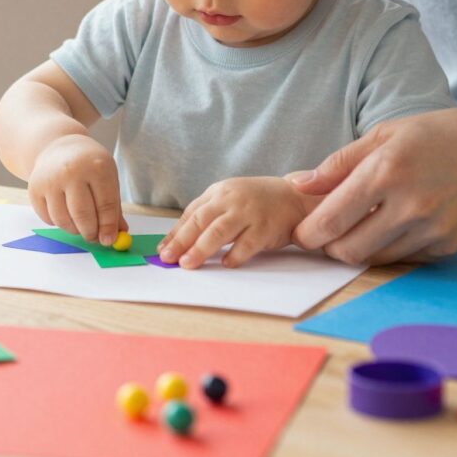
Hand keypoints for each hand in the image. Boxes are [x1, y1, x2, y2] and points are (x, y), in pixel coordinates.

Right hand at [28, 134, 126, 243]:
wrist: (58, 147)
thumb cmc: (89, 166)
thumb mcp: (107, 178)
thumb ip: (113, 207)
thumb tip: (118, 234)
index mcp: (97, 167)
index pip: (105, 204)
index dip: (108, 226)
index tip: (108, 240)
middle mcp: (72, 171)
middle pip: (82, 214)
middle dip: (90, 232)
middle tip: (94, 238)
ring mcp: (51, 179)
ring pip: (63, 220)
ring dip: (74, 230)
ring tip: (80, 224)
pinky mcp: (35, 189)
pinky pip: (48, 218)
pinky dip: (59, 222)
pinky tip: (65, 211)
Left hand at [157, 176, 309, 268]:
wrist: (294, 196)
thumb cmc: (257, 202)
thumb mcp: (229, 199)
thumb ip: (207, 215)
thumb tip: (179, 240)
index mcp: (219, 192)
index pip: (192, 213)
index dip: (175, 233)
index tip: (163, 249)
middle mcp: (231, 200)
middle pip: (201, 221)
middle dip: (182, 241)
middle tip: (168, 258)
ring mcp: (249, 213)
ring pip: (219, 231)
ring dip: (200, 249)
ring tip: (188, 264)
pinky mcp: (265, 227)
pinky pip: (246, 244)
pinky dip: (234, 255)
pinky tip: (225, 264)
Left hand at [289, 107, 456, 265]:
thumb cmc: (440, 134)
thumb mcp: (385, 134)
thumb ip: (338, 163)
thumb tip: (297, 184)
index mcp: (387, 171)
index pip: (330, 221)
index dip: (307, 232)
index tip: (302, 229)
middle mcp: (408, 205)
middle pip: (346, 250)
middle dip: (328, 245)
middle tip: (328, 229)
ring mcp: (430, 229)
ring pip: (372, 259)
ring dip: (356, 248)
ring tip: (359, 224)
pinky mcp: (445, 245)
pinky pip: (401, 258)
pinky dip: (387, 248)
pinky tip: (392, 225)